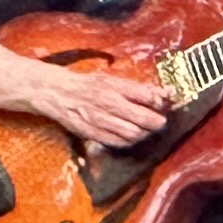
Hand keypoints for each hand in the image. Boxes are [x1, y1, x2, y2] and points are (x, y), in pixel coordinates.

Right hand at [47, 63, 171, 150]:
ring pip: (133, 133)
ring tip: (146, 129)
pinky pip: (118, 142)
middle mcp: (109, 103)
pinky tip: (131, 136)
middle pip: (143, 118)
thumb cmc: (88, 85)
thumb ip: (138, 88)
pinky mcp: (93, 133)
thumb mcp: (113, 79)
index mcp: (115, 86)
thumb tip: (164, 94)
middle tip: (160, 121)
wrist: (58, 92)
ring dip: (145, 133)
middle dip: (157, 122)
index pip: (147, 96)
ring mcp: (100, 120)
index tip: (163, 105)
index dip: (160, 103)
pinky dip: (130, 141)